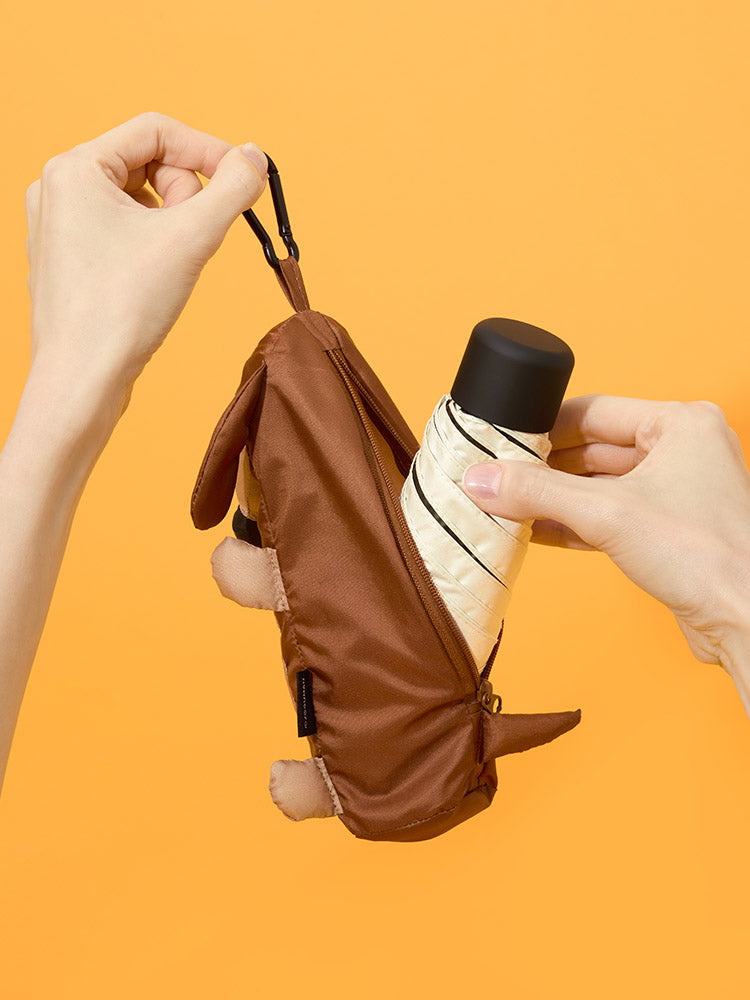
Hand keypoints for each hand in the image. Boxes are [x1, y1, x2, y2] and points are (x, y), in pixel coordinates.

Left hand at [24, 111, 267, 420]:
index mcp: (74, 169)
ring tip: (176, 264)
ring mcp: (61, 228)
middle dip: (185, 195)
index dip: (208, 150)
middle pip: (147, 163)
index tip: (243, 180)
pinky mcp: (71, 261)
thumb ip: (231, 189)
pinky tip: (157, 281)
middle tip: (198, 236)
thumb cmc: (121, 311)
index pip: (155, 130)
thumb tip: (255, 158)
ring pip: (138, 201)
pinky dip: (153, 247)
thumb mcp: (191, 239)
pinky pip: (124, 232)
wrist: (83, 380)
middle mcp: (58, 191)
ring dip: (172, 223)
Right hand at [461, 394, 749, 669]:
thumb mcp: (607, 513)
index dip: (544, 426)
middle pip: (594, 449)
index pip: (594, 411)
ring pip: (601, 486)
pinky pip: (612, 517)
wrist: (749, 618)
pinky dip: (577, 524)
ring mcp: (679, 492)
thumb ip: (538, 493)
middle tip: (500, 479)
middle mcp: (684, 451)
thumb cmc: (707, 556)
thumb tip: (483, 479)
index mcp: (680, 424)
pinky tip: (539, 532)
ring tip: (510, 507)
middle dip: (546, 469)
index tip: (504, 440)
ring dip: (558, 500)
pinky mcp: (671, 531)